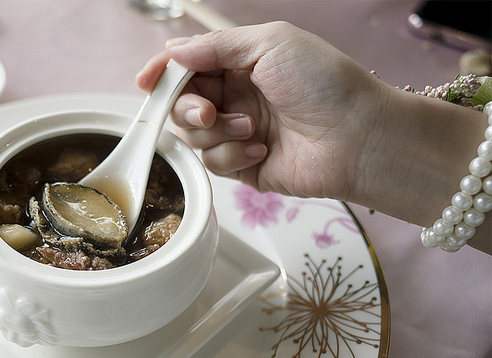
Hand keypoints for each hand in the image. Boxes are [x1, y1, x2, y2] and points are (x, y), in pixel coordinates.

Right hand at [136, 22, 392, 201]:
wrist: (357, 138)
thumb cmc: (324, 83)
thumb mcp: (269, 43)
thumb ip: (215, 46)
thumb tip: (173, 52)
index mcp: (241, 63)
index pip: (188, 66)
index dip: (164, 73)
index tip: (147, 82)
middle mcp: (236, 97)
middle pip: (182, 103)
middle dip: (188, 109)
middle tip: (208, 113)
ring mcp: (238, 132)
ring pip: (193, 136)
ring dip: (216, 133)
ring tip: (252, 130)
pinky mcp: (243, 166)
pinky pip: (212, 163)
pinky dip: (232, 155)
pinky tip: (262, 150)